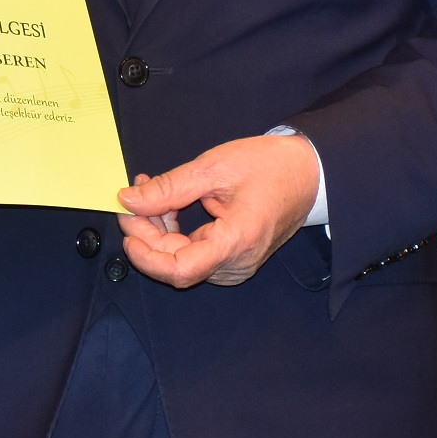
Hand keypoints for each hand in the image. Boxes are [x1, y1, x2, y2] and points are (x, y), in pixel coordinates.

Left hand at [115, 133, 319, 287]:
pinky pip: (194, 253)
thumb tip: (128, 201)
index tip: (128, 226)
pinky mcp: (232, 258)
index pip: (180, 270)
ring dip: (158, 231)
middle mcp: (237, 263)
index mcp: (237, 241)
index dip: (145, 255)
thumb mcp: (214, 168)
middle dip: (146, 233)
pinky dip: (174, 232)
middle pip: (176, 264)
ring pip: (182, 260)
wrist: (309, 173)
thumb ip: (168, 188)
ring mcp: (236, 264)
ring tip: (150, 194)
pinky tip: (167, 205)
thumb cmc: (271, 167)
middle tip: (132, 198)